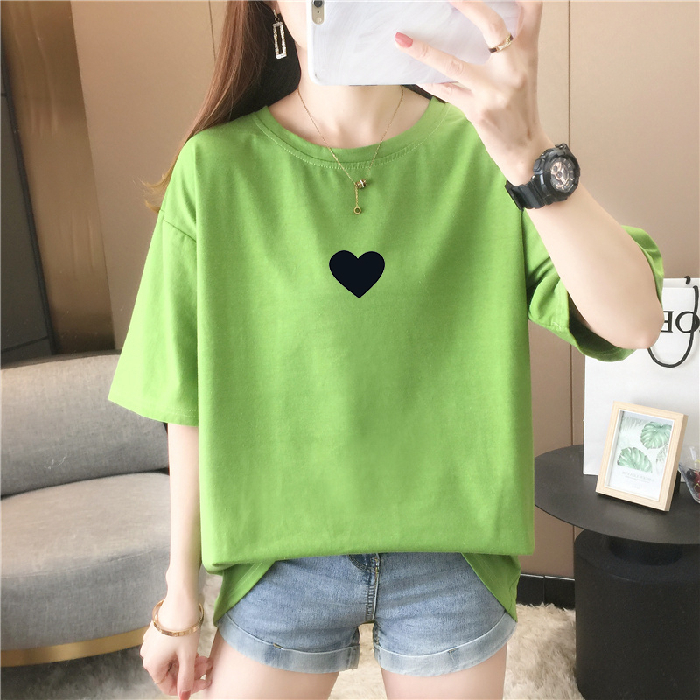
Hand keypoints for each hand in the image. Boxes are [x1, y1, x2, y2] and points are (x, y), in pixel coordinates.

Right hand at [140, 597, 211, 698]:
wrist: (180, 599)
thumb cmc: (183, 627)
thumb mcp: (188, 656)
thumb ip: (186, 679)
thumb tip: (184, 697)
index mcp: (152, 665)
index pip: (169, 686)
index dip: (187, 687)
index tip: (203, 682)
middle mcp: (148, 656)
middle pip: (171, 673)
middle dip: (191, 672)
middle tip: (207, 665)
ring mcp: (152, 644)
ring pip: (172, 661)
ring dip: (189, 662)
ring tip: (205, 657)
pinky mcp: (158, 634)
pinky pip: (170, 650)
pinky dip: (183, 652)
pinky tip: (195, 649)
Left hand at [394, 0, 553, 184]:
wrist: (525, 149)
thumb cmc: (520, 107)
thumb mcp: (524, 71)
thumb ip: (510, 45)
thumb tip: (479, 19)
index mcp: (528, 52)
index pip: (532, 7)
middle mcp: (514, 68)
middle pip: (491, 25)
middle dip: (467, 5)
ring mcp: (495, 90)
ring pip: (454, 64)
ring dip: (424, 51)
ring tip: (400, 39)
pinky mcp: (478, 111)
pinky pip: (446, 91)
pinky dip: (429, 81)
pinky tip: (414, 74)